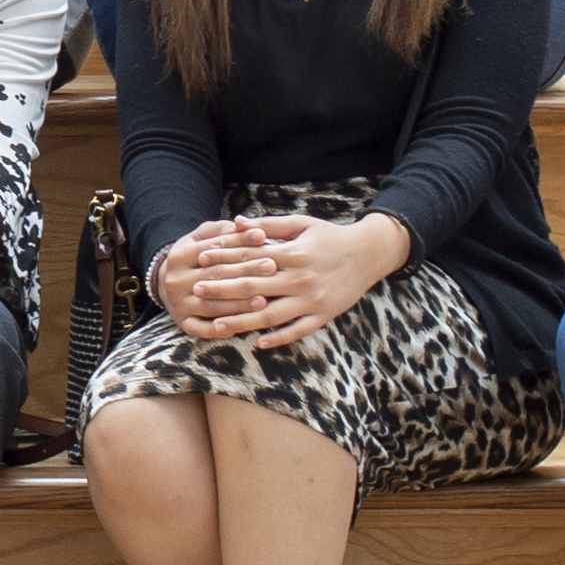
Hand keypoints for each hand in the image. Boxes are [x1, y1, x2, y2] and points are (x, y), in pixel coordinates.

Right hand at [157, 218, 273, 336]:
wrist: (165, 281)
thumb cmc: (196, 257)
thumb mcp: (201, 238)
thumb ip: (220, 230)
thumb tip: (241, 223)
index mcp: (180, 255)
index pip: (214, 247)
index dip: (239, 241)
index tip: (263, 237)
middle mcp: (176, 280)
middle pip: (216, 276)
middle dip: (246, 271)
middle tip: (272, 267)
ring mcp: (179, 303)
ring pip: (212, 305)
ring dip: (238, 304)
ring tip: (263, 300)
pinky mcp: (182, 322)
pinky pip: (201, 329)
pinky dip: (219, 330)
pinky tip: (238, 328)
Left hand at [166, 210, 406, 353]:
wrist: (369, 253)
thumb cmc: (329, 236)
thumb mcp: (301, 224)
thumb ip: (268, 226)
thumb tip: (236, 222)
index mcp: (293, 253)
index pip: (251, 258)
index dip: (223, 259)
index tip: (200, 260)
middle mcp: (301, 278)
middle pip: (255, 287)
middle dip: (222, 290)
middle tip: (196, 291)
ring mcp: (312, 300)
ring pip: (272, 315)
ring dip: (243, 321)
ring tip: (217, 325)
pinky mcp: (324, 315)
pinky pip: (299, 331)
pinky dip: (279, 338)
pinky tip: (258, 343)